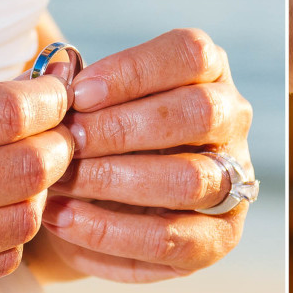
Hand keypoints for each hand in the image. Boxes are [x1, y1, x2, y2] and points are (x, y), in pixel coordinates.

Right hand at [0, 76, 73, 292]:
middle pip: (26, 169)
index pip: (5, 113)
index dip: (49, 101)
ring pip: (21, 221)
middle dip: (59, 145)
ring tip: (27, 174)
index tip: (59, 94)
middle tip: (58, 134)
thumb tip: (31, 99)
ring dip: (40, 193)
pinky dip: (11, 235)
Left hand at [28, 29, 252, 282]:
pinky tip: (66, 220)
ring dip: (115, 181)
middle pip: (200, 113)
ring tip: (60, 184)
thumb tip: (58, 80)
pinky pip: (171, 239)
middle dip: (123, 129)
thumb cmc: (93, 136)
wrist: (96, 200)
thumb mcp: (82, 105)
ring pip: (190, 179)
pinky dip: (111, 232)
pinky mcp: (218, 237)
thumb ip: (71, 90)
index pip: (190, 54)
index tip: (78, 94)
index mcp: (208, 71)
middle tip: (68, 142)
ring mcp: (234, 180)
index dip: (134, 70)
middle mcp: (233, 120)